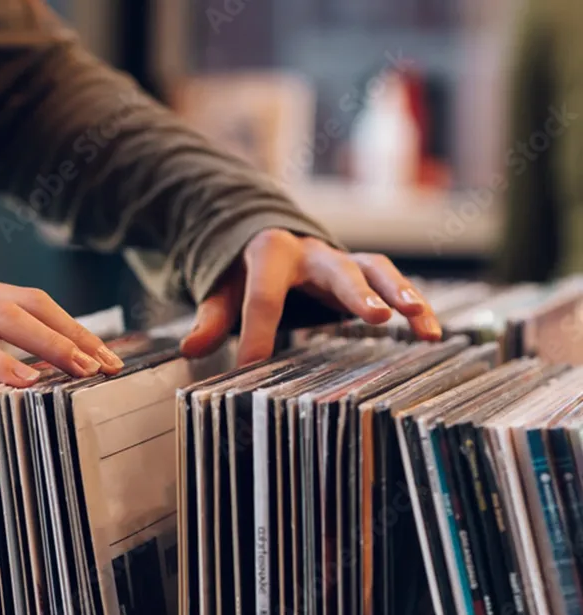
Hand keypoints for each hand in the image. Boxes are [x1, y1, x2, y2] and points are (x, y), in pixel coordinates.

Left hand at [179, 229, 441, 366]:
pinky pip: (394, 285)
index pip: (264, 297)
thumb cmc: (245, 272)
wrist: (269, 240)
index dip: (257, 333)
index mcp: (270, 253)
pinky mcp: (364, 272)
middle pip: (337, 271)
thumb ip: (211, 318)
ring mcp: (343, 260)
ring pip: (376, 271)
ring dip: (399, 293)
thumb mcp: (223, 290)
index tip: (251, 367)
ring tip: (417, 318)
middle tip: (374, 316)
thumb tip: (189, 348)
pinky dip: (415, 306)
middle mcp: (313, 251)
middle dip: (355, 292)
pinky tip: (432, 333)